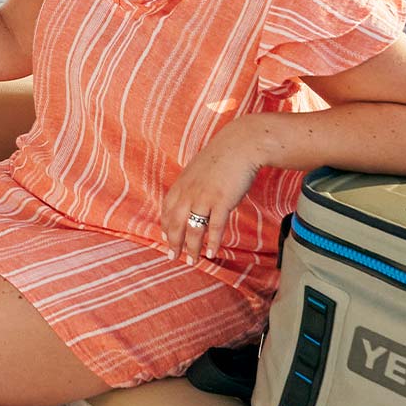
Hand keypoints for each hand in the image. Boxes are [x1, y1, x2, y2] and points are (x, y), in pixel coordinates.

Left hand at [159, 120, 262, 261]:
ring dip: (191, 248)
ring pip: (192, 229)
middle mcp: (188, 192)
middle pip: (175, 223)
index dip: (165, 225)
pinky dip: (211, 243)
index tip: (164, 238)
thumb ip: (193, 184)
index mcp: (182, 183)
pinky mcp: (221, 201)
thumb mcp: (200, 169)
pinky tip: (210, 253)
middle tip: (172, 256)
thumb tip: (191, 198)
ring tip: (192, 261)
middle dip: (173, 242)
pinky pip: (214, 228)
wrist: (240, 145)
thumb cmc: (223, 157)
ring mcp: (204, 198)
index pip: (167, 209)